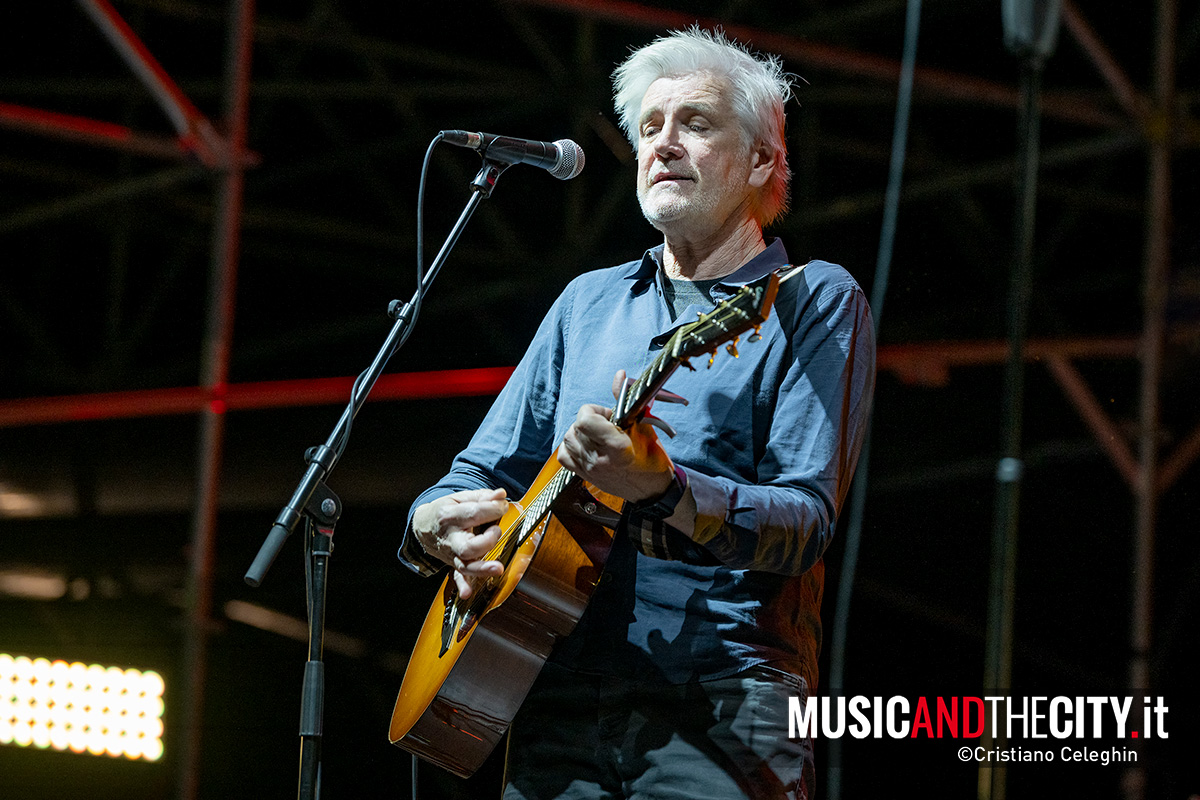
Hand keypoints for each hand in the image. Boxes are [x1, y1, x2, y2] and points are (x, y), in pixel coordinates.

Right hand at [411, 487, 507, 598]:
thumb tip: (501, 496)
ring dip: (482, 568)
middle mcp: (450, 537)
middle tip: (495, 529)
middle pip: (469, 545)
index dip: (494, 509)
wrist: (423, 527)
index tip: (502, 506)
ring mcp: (451, 553)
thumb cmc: (446, 511)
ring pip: (465, 565)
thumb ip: (482, 497)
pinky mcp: (453, 564)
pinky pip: (458, 577)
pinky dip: (463, 585)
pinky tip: (467, 593)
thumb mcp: (460, 498)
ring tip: (497, 568)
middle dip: (488, 539)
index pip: (475, 513)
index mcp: (450, 516)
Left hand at [557, 370, 674, 501]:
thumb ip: (625, 399)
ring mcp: (590, 469)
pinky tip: (586, 445)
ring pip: (567, 440)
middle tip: (605, 424)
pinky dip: (571, 447)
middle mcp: (599, 459)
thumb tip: (619, 375)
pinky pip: (564, 456)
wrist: (652, 489)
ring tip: (596, 434)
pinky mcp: (585, 476)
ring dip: (579, 432)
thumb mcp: (643, 425)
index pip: (585, 419)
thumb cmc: (652, 457)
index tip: (607, 414)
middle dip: (588, 420)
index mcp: (616, 447)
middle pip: (575, 428)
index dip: (593, 411)